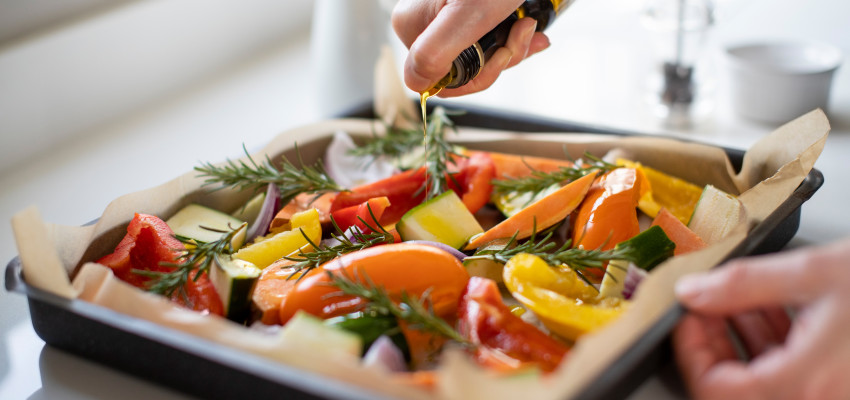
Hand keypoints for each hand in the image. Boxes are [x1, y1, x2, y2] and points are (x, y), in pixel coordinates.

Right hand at [391, 0, 550, 96]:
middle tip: (523, 32)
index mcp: (411, 25)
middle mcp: (423, 22)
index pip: (437, 79)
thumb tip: (414, 86)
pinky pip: (486, 39)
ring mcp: (444, 16)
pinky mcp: (465, 10)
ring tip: (529, 24)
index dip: (475, 78)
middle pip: (460, 68)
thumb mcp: (469, 15)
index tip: (502, 54)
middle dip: (499, 59)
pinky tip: (528, 25)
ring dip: (511, 47)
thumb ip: (435, 52)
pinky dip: (512, 36)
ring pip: (477, 56)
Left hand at [673, 238, 849, 399]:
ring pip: (762, 382)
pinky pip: (792, 377)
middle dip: (713, 342)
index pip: (713, 388)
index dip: (689, 349)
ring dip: (743, 340)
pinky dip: (775, 347)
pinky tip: (775, 310)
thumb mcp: (812, 274)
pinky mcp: (839, 384)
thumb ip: (743, 285)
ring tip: (741, 301)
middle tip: (708, 306)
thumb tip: (694, 291)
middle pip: (733, 388)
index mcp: (802, 384)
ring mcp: (829, 395)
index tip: (686, 314)